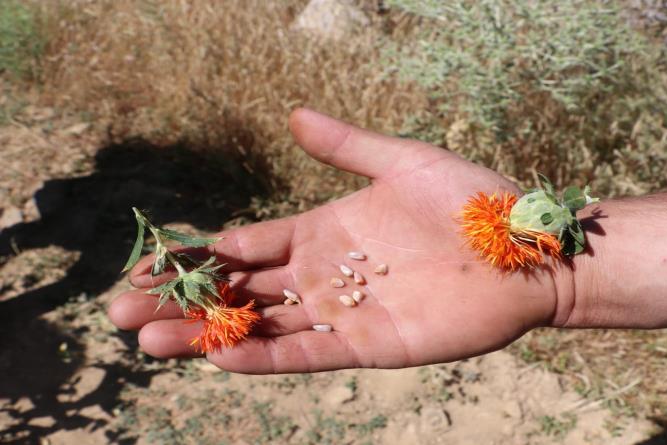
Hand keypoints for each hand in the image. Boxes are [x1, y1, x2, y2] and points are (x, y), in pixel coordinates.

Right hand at [108, 109, 570, 373]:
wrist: (526, 249)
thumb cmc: (470, 199)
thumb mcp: (400, 160)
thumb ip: (346, 145)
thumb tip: (294, 116)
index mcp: (324, 230)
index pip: (246, 246)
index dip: (200, 254)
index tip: (152, 260)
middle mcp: (326, 274)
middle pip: (241, 291)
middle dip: (185, 300)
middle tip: (124, 308)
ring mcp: (345, 312)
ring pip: (262, 327)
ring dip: (206, 334)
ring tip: (149, 341)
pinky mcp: (371, 346)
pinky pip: (307, 353)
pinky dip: (264, 356)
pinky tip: (219, 356)